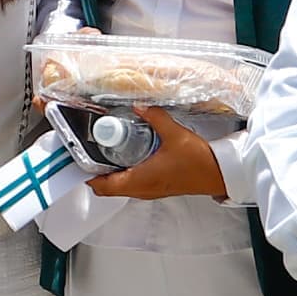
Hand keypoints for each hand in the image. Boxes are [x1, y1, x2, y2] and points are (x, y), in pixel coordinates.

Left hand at [84, 106, 228, 201]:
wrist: (217, 174)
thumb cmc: (198, 161)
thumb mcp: (174, 134)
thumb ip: (154, 117)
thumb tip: (139, 104)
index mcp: (139, 180)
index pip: (102, 186)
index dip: (86, 175)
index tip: (78, 159)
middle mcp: (141, 190)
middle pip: (106, 189)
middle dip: (96, 172)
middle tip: (91, 151)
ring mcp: (149, 191)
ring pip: (119, 188)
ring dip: (110, 174)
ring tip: (107, 151)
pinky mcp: (156, 188)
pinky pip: (132, 185)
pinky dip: (124, 174)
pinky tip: (129, 155)